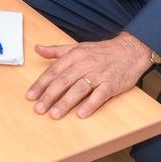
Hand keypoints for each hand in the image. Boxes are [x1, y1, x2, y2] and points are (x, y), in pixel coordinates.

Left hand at [26, 31, 152, 118]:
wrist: (130, 50)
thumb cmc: (102, 51)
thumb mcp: (78, 47)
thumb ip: (57, 50)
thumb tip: (38, 49)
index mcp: (75, 55)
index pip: (54, 71)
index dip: (41, 84)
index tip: (30, 96)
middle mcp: (85, 64)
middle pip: (64, 81)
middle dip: (49, 96)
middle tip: (38, 109)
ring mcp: (99, 74)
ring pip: (79, 89)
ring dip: (66, 102)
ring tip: (54, 114)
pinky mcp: (112, 84)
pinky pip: (100, 95)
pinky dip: (90, 104)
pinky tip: (81, 114)